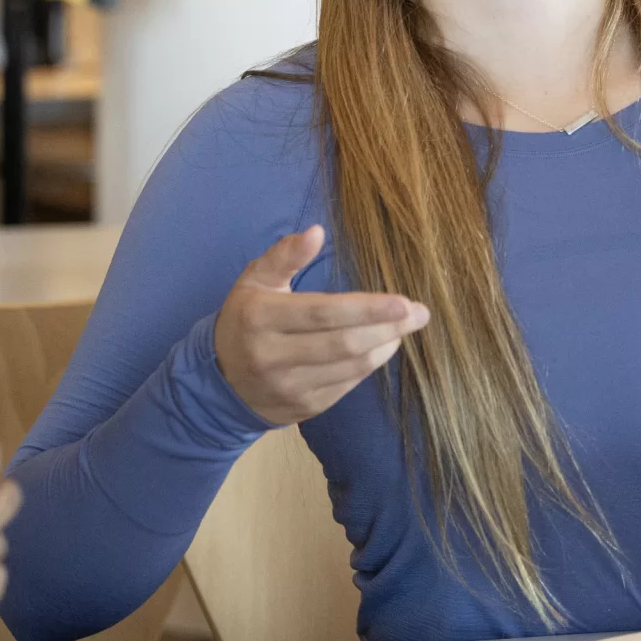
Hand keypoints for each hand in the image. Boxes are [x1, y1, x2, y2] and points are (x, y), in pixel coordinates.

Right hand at [213, 225, 429, 425]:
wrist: (221, 382)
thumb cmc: (247, 319)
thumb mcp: (255, 281)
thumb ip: (285, 255)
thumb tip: (317, 232)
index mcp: (260, 318)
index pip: (322, 313)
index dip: (366, 308)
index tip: (403, 301)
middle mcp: (272, 356)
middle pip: (342, 343)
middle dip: (387, 328)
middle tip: (419, 313)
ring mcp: (288, 387)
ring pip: (350, 367)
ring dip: (384, 346)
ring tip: (404, 327)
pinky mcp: (303, 408)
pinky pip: (347, 386)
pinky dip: (370, 365)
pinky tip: (383, 347)